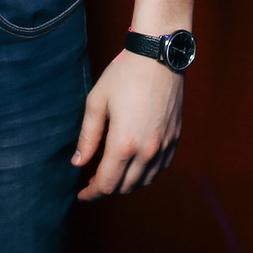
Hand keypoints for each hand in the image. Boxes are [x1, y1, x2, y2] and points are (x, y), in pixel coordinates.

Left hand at [72, 50, 183, 198]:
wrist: (158, 57)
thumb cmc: (123, 76)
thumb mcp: (96, 103)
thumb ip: (87, 137)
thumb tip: (78, 163)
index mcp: (124, 143)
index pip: (106, 184)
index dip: (92, 194)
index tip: (81, 195)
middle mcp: (147, 151)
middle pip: (125, 187)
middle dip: (106, 189)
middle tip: (91, 182)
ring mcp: (164, 146)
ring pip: (144, 181)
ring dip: (126, 183)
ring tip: (111, 173)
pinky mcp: (175, 139)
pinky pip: (160, 168)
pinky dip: (145, 173)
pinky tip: (133, 164)